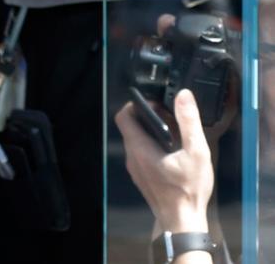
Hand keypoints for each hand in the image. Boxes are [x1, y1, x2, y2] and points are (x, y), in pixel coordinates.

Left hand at [115, 85, 214, 234]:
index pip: (123, 116)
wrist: (182, 222)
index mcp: (139, 147)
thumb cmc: (188, 189)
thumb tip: (184, 96)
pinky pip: (141, 155)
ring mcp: (135, 169)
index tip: (156, 105)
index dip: (136, 104)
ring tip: (174, 135)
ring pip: (136, 142)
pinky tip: (172, 154)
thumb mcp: (196, 153)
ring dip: (151, 133)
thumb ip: (189, 123)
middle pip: (130, 128)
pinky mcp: (142, 178)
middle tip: (169, 118)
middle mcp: (132, 157)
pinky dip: (152, 148)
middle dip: (147, 118)